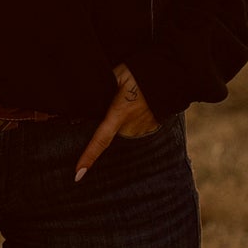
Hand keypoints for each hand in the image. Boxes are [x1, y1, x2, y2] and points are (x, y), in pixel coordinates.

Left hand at [74, 63, 159, 182]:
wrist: (169, 75)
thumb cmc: (140, 72)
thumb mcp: (116, 75)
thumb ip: (102, 88)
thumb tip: (89, 96)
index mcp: (119, 115)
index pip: (100, 141)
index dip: (88, 158)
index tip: (78, 174)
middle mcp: (130, 127)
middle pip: (110, 133)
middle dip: (108, 122)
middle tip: (116, 100)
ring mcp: (142, 129)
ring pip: (123, 130)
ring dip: (122, 120)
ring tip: (129, 100)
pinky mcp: (151, 128)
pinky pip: (135, 128)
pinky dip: (133, 120)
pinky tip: (138, 105)